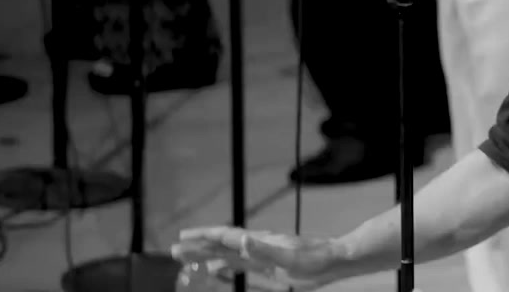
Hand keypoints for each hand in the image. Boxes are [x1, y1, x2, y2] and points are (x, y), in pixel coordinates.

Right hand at [171, 226, 349, 289]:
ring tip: (188, 260)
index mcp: (259, 242)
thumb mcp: (289, 257)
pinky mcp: (269, 267)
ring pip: (228, 257)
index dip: (203, 236)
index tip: (182, 236)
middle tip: (174, 251)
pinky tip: (217, 272)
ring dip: (208, 258)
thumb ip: (264, 250)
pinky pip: (240, 268)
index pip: (225, 237)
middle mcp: (258, 246)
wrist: (334, 260)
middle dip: (198, 247)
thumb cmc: (314, 259)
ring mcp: (263, 256)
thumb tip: (242, 240)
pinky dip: (225, 269)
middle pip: (221, 246)